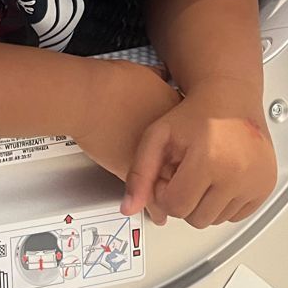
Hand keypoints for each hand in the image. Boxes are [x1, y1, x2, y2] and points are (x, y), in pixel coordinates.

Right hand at [71, 59, 180, 219]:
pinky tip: (160, 215)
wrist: (92, 98)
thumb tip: (161, 73)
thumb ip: (158, 78)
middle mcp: (171, 143)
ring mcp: (154, 160)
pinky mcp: (133, 173)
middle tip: (193, 187)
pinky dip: (156, 207)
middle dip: (191, 178)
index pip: (195, 141)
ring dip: (176, 196)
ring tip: (180, 205)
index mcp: (177, 118)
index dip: (193, 151)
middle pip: (188, 167)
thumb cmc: (114, 86)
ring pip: (174, 186)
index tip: (192, 157)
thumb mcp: (146, 74)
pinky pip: (151, 198)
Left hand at [121, 78, 276, 227]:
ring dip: (205, 204)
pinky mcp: (266, 186)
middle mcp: (238, 173)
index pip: (176, 207)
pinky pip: (237, 215)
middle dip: (185, 201)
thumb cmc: (195, 115)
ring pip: (217, 220)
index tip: (169, 175)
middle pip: (197, 219)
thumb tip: (128, 209)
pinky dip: (225, 203)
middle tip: (186, 174)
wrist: (230, 98)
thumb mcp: (158, 137)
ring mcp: (256, 181)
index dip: (165, 194)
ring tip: (203, 174)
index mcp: (210, 160)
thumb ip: (140, 173)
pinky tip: (219, 179)